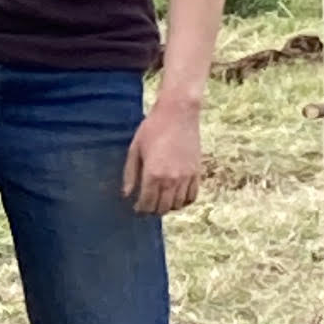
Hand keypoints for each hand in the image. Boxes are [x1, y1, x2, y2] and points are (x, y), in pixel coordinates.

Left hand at [124, 90, 205, 214]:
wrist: (179, 113)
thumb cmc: (153, 128)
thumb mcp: (135, 149)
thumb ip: (130, 173)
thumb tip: (126, 194)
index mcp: (152, 174)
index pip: (146, 204)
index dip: (140, 209)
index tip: (136, 208)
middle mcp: (170, 180)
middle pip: (162, 208)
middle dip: (152, 210)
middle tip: (147, 206)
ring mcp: (186, 178)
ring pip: (177, 205)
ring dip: (167, 207)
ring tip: (160, 201)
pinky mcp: (196, 173)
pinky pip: (192, 197)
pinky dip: (183, 202)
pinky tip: (176, 197)